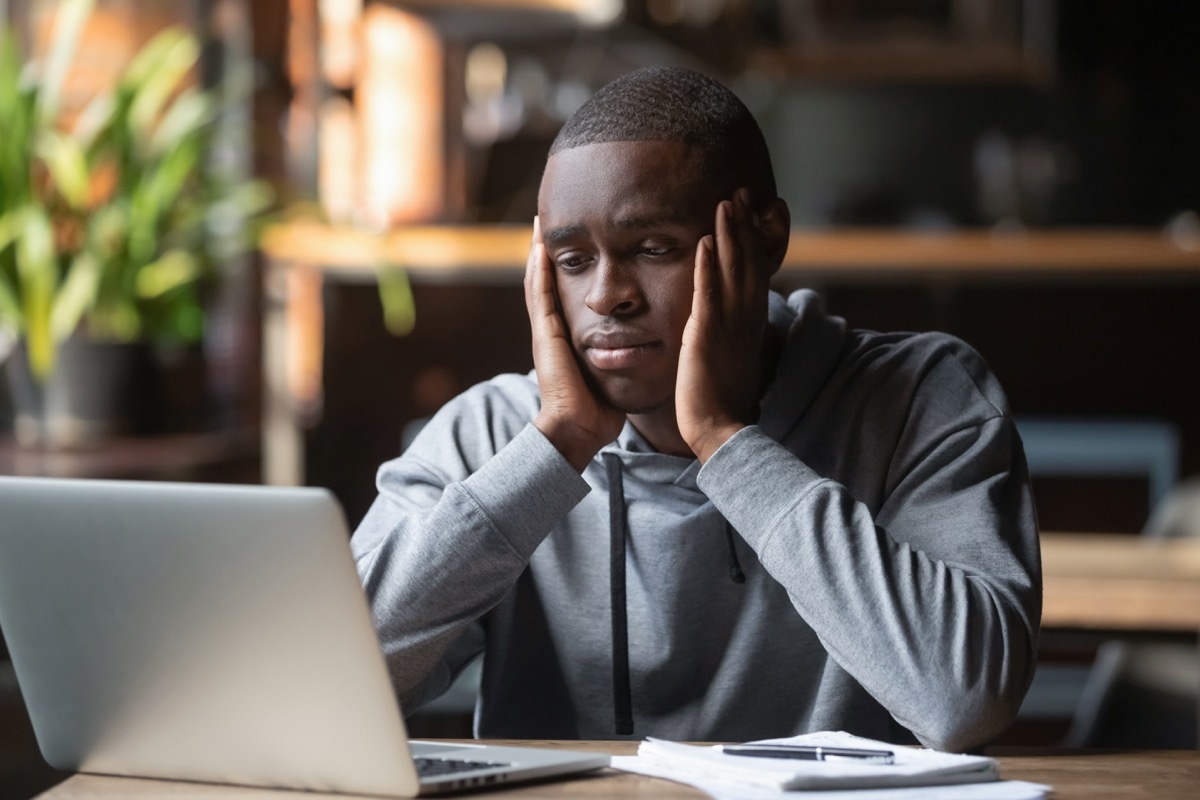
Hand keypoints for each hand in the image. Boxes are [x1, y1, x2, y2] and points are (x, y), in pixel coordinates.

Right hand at [525, 217, 624, 470]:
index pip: (561, 295)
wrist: (577, 429)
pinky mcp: (545, 336)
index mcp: (566, 338)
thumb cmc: (599, 409)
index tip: (569, 244)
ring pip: (537, 282)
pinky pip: (540, 296)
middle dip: (545, 253)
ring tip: (539, 224)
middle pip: (545, 282)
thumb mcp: (612, 373)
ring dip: (537, 252)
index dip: (562, 269)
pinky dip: (538, 270)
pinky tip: (540, 247)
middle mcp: (552, 331)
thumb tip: (644, 349)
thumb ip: (621, 356)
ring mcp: (545, 332)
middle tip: (546, 222)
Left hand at [676, 188, 772, 462]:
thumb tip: (727, 321)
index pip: (755, 271)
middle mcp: (744, 318)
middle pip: (748, 261)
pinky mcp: (705, 335)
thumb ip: (729, 333)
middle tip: (743, 191)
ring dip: (729, 234)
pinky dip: (707, 266)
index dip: (755, 239)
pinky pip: (707, 294)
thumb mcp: (730, 357)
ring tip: (727, 201)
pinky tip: (703, 240)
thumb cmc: (721, 399)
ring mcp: (727, 325)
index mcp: (748, 322)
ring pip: (732, 270)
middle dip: (745, 225)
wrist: (720, 429)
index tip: (755, 211)